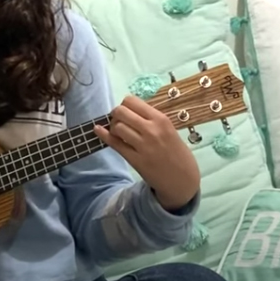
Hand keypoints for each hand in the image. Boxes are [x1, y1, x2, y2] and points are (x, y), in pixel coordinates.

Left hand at [93, 95, 199, 211]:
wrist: (182, 179)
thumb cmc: (177, 152)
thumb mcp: (169, 129)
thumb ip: (151, 119)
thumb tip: (130, 110)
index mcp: (161, 119)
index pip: (132, 101)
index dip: (125, 105)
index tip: (127, 112)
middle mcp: (151, 130)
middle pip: (121, 111)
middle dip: (116, 114)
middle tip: (119, 121)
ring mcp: (143, 145)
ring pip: (116, 126)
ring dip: (113, 127)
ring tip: (118, 132)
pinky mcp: (135, 160)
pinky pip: (114, 144)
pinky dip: (104, 135)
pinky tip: (98, 130)